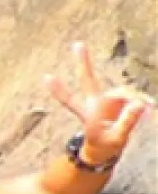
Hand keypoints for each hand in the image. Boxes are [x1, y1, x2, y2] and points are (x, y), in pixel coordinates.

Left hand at [45, 43, 150, 165]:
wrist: (106, 150)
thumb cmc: (106, 146)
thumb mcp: (116, 139)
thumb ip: (127, 122)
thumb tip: (137, 104)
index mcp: (88, 114)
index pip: (72, 101)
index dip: (60, 90)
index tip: (46, 77)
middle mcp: (95, 103)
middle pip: (88, 80)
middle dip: (84, 63)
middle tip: (77, 44)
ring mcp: (107, 100)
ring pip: (123, 91)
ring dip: (136, 97)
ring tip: (150, 109)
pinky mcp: (120, 101)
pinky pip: (133, 97)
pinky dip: (142, 101)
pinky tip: (151, 107)